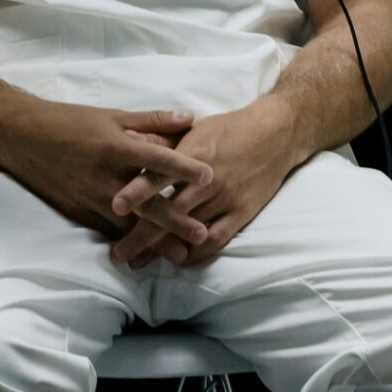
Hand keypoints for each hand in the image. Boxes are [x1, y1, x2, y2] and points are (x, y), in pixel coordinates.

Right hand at [0, 101, 217, 239]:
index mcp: (116, 147)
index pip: (157, 159)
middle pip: (147, 203)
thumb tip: (190, 118)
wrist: (22, 138)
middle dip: (175, 221)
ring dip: (154, 242)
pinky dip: (128, 243)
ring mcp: (90, 199)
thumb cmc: (71, 122)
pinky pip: (107, 231)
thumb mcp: (113, 115)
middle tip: (201, 235)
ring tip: (180, 255)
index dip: (184, 167)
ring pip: (128, 225)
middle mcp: (105, 177)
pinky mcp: (78, 213)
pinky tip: (145, 256)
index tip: (209, 176)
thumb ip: (152, 120)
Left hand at [107, 101, 307, 269]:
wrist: (276, 133)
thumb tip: (131, 148)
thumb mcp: (195, 128)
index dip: (137, 192)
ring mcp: (226, 198)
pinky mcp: (241, 213)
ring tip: (139, 263)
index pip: (160, 175)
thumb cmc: (229, 129)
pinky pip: (216, 240)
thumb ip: (165, 142)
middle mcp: (208, 179)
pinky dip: (196, 253)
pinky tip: (179, 260)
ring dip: (163, 250)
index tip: (114, 207)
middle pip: (169, 212)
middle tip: (118, 255)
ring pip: (189, 231)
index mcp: (193, 153)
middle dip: (141, 236)